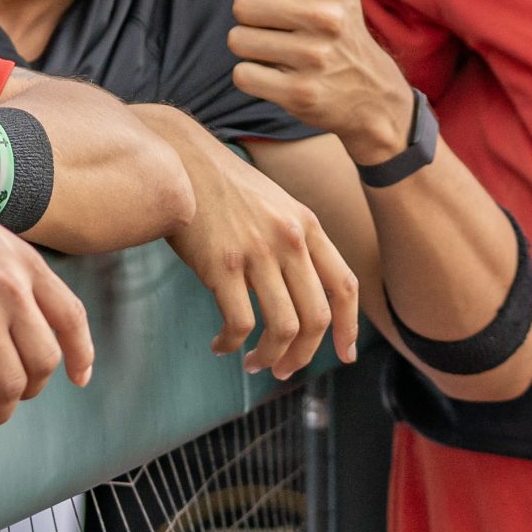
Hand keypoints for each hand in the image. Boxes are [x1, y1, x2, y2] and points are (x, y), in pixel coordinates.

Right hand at [0, 177, 93, 442]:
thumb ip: (12, 270)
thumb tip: (23, 308)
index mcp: (26, 264)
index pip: (71, 317)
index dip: (81, 353)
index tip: (80, 377)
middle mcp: (11, 292)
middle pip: (44, 360)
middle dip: (33, 387)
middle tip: (15, 394)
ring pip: (10, 384)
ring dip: (2, 411)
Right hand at [165, 125, 357, 378]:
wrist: (181, 161)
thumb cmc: (225, 189)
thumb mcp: (276, 205)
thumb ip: (295, 244)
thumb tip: (301, 296)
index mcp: (308, 225)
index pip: (345, 285)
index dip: (349, 327)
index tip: (345, 354)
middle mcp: (290, 239)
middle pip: (317, 317)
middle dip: (304, 355)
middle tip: (284, 370)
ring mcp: (258, 251)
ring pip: (283, 328)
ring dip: (269, 358)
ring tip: (252, 363)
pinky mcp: (222, 264)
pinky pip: (239, 324)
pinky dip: (231, 344)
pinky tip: (219, 345)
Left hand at [231, 0, 417, 166]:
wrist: (371, 94)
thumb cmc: (341, 23)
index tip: (285, 0)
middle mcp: (324, 18)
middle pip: (242, 7)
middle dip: (253, 20)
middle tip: (282, 31)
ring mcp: (313, 58)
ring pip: (238, 41)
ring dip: (252, 49)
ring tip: (282, 53)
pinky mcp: (301, 94)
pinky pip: (243, 76)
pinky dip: (254, 78)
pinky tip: (280, 77)